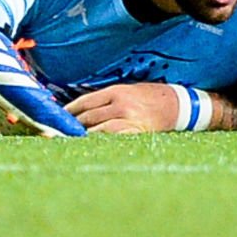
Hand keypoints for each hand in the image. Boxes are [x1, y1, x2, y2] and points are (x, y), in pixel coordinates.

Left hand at [65, 82, 183, 133]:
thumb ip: (107, 99)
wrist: (177, 106)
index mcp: (116, 91)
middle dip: (72, 126)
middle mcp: (120, 105)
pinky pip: (111, 140)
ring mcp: (128, 120)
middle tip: (59, 133)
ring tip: (71, 142)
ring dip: (83, 136)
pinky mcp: (135, 133)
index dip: (69, 111)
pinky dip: (99, 143)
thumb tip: (83, 110)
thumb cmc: (150, 97)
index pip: (85, 101)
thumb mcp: (128, 90)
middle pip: (88, 117)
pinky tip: (92, 146)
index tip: (59, 117)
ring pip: (96, 130)